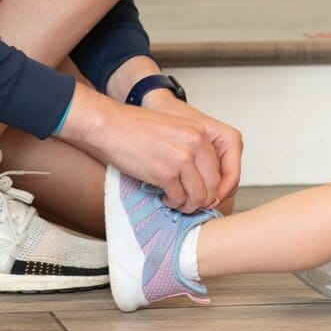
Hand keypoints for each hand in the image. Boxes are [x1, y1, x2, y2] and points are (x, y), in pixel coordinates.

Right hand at [57, 89, 221, 211]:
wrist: (110, 126)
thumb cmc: (137, 129)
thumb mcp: (176, 131)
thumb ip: (193, 149)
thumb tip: (205, 179)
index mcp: (200, 133)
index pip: (220, 169)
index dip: (213, 187)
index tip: (203, 194)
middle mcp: (196, 144)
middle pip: (213, 185)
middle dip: (202, 199)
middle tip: (190, 202)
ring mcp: (182, 158)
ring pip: (198, 196)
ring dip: (188, 204)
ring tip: (177, 200)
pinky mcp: (165, 173)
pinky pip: (178, 199)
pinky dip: (172, 202)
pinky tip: (164, 196)